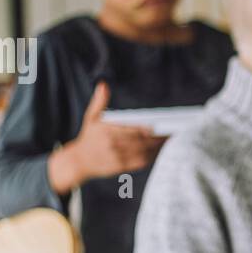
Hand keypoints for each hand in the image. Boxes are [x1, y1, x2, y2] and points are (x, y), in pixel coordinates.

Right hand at [48, 81, 164, 191]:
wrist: (79, 161)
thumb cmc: (89, 137)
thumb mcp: (91, 117)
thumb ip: (99, 101)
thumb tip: (103, 85)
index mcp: (107, 131)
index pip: (133, 130)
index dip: (148, 128)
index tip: (159, 124)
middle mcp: (113, 145)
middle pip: (142, 141)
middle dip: (158, 136)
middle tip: (172, 129)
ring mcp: (118, 158)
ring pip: (144, 152)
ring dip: (158, 146)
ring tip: (169, 138)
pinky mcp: (122, 167)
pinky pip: (141, 162)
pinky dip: (153, 155)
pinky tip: (160, 149)